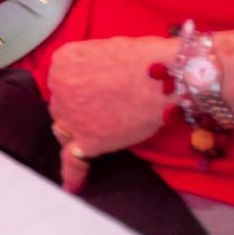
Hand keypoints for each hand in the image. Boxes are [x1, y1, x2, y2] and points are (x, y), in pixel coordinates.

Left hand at [47, 37, 176, 192]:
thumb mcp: (107, 47)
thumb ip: (90, 65)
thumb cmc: (149, 59)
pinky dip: (72, 174)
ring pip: (65, 127)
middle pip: (62, 104)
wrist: (174, 77)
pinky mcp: (89, 140)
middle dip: (78, 107)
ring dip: (79, 129)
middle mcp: (60, 86)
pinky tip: (72, 187)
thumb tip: (94, 80)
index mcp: (63, 60)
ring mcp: (72, 115)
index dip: (81, 86)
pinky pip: (74, 160)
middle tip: (105, 108)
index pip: (63, 80)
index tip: (98, 89)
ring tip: (102, 129)